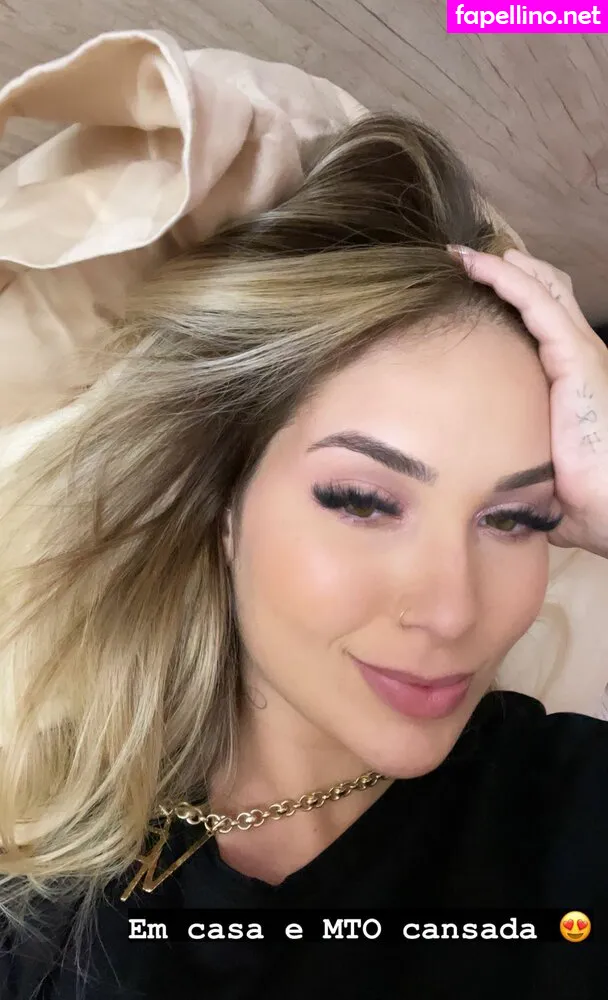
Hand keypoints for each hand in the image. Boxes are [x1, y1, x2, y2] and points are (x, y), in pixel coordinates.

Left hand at [448, 245, 607, 559]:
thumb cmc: (582, 500)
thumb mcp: (542, 469)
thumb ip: (519, 460)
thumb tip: (488, 485)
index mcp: (572, 380)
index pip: (546, 323)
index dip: (516, 297)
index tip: (474, 287)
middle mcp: (581, 358)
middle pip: (548, 296)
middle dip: (510, 272)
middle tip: (467, 260)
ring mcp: (582, 354)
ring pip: (543, 290)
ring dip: (502, 267)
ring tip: (464, 254)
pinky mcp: (576, 358)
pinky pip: (539, 304)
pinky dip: (509, 279)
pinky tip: (483, 267)